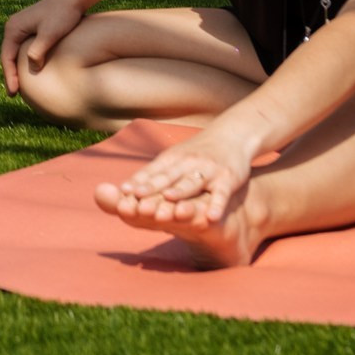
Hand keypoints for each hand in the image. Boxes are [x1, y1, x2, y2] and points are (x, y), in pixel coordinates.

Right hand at [0, 0, 87, 93]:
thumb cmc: (63, 14)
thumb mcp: (50, 33)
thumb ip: (38, 51)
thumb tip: (31, 69)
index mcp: (14, 27)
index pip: (6, 57)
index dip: (9, 76)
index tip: (14, 93)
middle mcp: (14, 26)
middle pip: (8, 55)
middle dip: (10, 74)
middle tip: (14, 94)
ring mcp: (21, 27)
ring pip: (15, 53)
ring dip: (17, 69)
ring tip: (20, 87)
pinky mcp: (31, 29)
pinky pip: (23, 49)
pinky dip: (24, 61)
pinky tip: (31, 72)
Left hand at [93, 127, 257, 228]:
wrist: (231, 136)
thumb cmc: (195, 153)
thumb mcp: (172, 160)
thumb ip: (152, 175)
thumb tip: (123, 190)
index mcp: (170, 159)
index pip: (151, 172)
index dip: (138, 182)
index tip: (122, 193)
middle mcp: (186, 163)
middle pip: (167, 178)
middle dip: (153, 190)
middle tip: (139, 204)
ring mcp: (207, 170)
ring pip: (191, 183)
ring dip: (180, 192)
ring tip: (169, 201)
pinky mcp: (227, 178)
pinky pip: (221, 193)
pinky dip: (217, 205)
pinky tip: (212, 217)